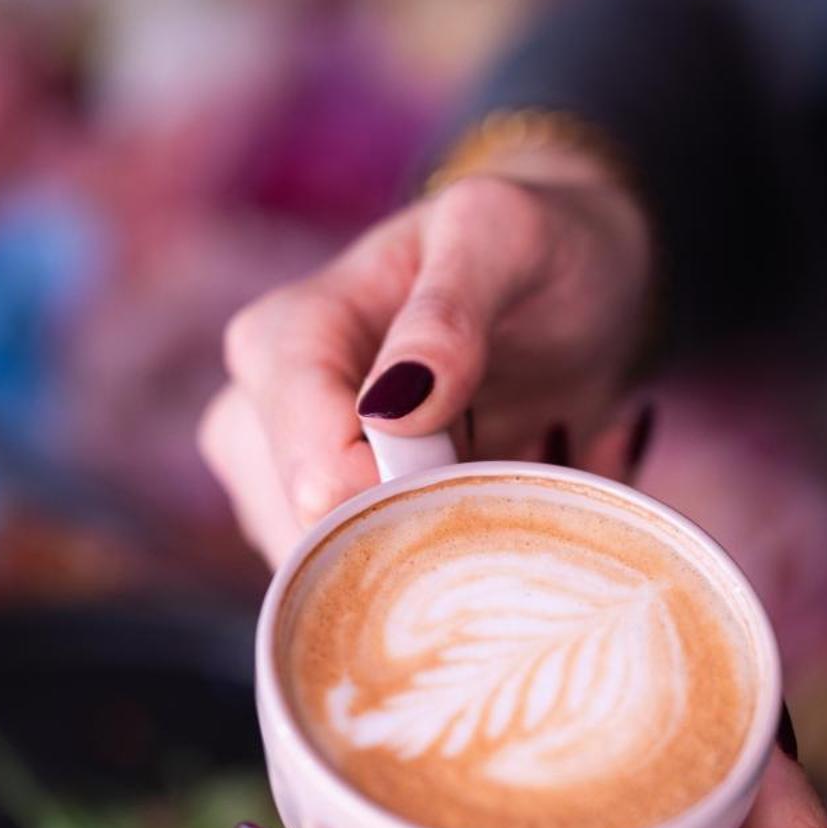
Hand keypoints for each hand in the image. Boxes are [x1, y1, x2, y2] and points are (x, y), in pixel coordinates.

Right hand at [202, 146, 654, 566]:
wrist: (567, 282)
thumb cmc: (532, 248)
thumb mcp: (507, 238)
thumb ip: (450, 310)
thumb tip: (391, 405)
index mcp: (283, 338)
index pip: (312, 470)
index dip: (401, 501)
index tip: (481, 482)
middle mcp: (259, 416)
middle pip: (316, 538)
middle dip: (419, 537)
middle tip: (511, 485)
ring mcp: (287, 481)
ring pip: (336, 579)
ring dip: (434, 558)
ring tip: (508, 489)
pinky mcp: (329, 527)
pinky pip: (364, 589)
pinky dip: (437, 572)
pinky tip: (491, 516)